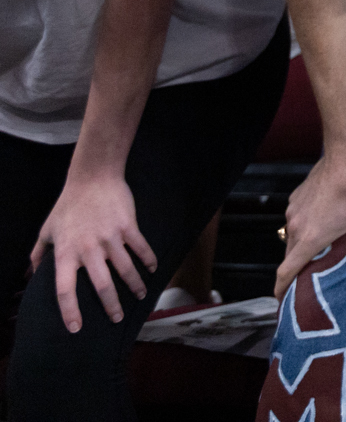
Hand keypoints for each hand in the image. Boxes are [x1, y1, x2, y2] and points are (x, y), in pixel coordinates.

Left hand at [31, 172, 155, 332]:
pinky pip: (141, 248)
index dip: (69, 311)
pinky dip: (149, 261)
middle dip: (111, 306)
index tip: (75, 328)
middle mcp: (88, 249)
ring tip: (140, 296)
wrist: (93, 177)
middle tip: (116, 319)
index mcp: (66, 253)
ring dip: (135, 286)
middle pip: (102, 286)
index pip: (65, 290)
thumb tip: (32, 275)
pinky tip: (152, 269)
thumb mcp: (47, 230)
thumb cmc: (68, 205)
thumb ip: (38, 255)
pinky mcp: (128, 226)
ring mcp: (110, 238)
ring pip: (126, 270)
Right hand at [274, 149, 345, 295]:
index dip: (281, 289)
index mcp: (308, 238)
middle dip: (296, 270)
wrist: (344, 153)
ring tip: (318, 252)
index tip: (282, 300)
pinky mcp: (297, 197)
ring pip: (292, 236)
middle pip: (289, 256)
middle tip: (308, 280)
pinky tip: (323, 222)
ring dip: (302, 246)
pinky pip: (297, 219)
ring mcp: (294, 210)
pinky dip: (305, 226)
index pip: (286, 271)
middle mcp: (295, 226)